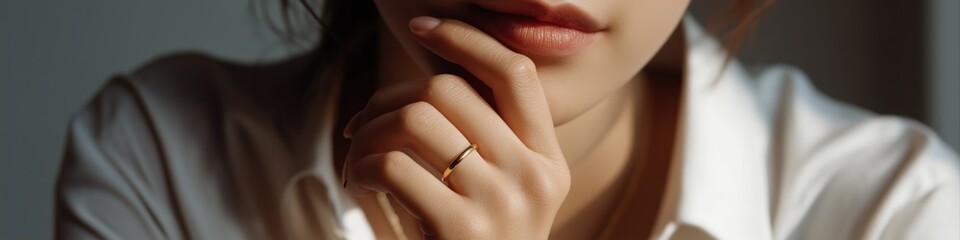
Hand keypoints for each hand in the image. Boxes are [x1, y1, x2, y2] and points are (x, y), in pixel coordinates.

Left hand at [341, 16, 570, 238]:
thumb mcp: (504, 191)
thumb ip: (486, 138)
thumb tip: (425, 81)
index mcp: (548, 159)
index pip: (515, 71)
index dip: (467, 38)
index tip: (422, 28)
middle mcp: (533, 176)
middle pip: (449, 89)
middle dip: (388, 98)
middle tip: (360, 127)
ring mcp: (500, 203)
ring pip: (416, 118)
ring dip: (369, 133)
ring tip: (358, 160)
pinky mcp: (460, 231)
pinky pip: (392, 165)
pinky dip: (362, 168)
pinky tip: (361, 186)